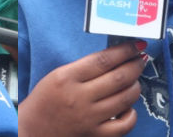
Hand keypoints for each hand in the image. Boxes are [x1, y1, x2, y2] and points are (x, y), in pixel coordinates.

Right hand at [13, 41, 146, 136]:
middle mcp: (79, 97)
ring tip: (135, 80)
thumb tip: (113, 58)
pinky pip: (123, 125)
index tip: (135, 45)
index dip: (124, 51)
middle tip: (140, 59)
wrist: (32, 129)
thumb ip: (83, 68)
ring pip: (125, 98)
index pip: (103, 60)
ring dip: (135, 86)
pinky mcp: (94, 134)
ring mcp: (88, 117)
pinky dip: (131, 114)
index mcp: (66, 77)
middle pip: (118, 77)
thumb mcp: (57, 75)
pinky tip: (128, 107)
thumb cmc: (44, 100)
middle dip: (135, 65)